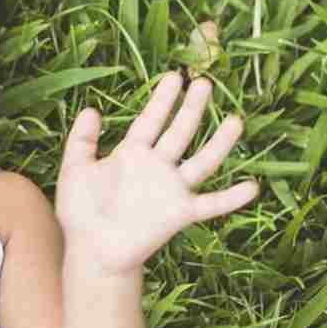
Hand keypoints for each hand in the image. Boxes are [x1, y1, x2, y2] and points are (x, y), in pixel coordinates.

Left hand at [55, 70, 259, 277]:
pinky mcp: (180, 213)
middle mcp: (156, 167)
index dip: (163, 99)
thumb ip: (81, 140)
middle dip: (192, 108)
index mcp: (131, 154)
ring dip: (219, 143)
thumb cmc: (80, 212)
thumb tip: (91, 108)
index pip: (151, 120)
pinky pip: (211, 204)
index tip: (175, 76)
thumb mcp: (74, 170)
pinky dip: (231, 198)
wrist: (91, 251)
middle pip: (179, 132)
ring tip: (236, 120)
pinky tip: (252, 187)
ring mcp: (171, 189)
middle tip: (205, 83)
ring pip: (202, 161)